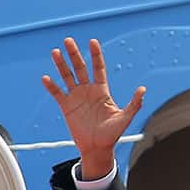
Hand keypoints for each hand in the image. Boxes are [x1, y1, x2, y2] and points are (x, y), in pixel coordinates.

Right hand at [42, 37, 145, 179]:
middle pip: (80, 68)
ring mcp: (76, 98)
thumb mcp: (125, 118)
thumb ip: (134, 104)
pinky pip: (57, 94)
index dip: (95, 55)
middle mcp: (88, 91)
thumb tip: (142, 90)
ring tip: (56, 52)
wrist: (97, 149)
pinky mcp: (67, 107)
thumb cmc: (112, 135)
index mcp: (102, 91)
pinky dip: (52, 86)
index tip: (92, 42)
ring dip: (61, 65)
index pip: (98, 68)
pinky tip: (46, 78)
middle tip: (69, 41)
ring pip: (67, 77)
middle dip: (74, 54)